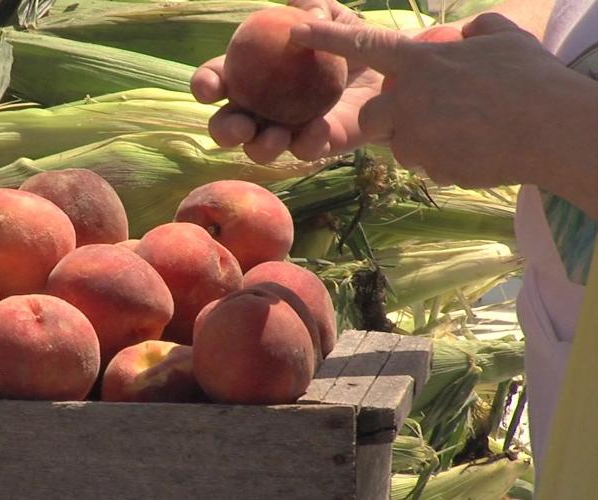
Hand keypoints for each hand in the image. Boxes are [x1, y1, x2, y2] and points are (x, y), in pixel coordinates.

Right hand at [190, 0, 385, 163]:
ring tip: (277, 136)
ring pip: (258, 149)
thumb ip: (316, 6)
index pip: (218, 80)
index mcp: (251, 74)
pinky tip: (318, 127)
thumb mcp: (332, 15)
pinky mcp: (314, 145)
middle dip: (224, 130)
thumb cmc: (348, 39)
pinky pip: (304, 151)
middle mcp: (260, 107)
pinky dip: (306, 142)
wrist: (387, 69)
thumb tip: (306, 16)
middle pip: (227, 125)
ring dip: (261, 147)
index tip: (209, 89)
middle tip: (241, 126)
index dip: (205, 85)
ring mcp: (285, 130)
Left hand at [289, 13, 595, 188]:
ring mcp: (415, 136)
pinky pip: (426, 165)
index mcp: (420, 62)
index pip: (364, 44)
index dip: (327, 36)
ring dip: (425, 141)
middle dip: (393, 118)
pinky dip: (446, 160)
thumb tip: (466, 31)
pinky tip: (476, 150)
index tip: (295, 30)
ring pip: (402, 144)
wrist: (553, 131)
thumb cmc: (533, 80)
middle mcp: (407, 99)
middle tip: (437, 114)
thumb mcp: (503, 38)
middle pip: (372, 115)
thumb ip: (475, 30)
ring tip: (468, 131)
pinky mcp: (427, 167)